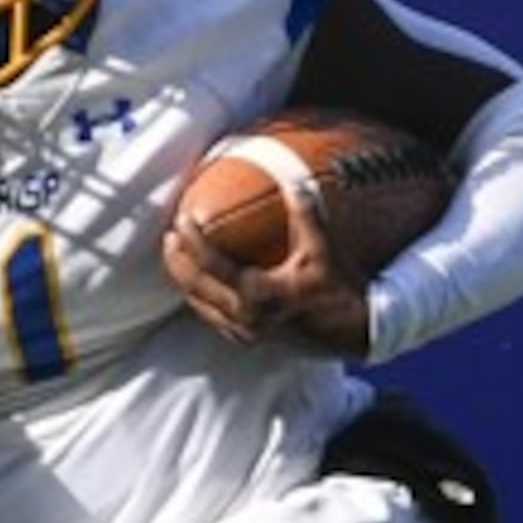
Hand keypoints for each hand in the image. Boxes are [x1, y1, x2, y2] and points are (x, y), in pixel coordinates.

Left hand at [163, 184, 373, 358]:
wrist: (355, 334)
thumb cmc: (340, 291)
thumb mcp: (324, 250)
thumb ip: (307, 215)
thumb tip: (295, 181)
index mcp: (259, 295)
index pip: (212, 266)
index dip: (192, 241)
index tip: (182, 219)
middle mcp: (246, 318)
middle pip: (196, 288)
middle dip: (177, 262)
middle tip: (168, 236)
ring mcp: (245, 333)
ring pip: (200, 307)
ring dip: (185, 282)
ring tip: (176, 257)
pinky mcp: (249, 341)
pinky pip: (214, 318)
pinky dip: (201, 298)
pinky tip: (199, 285)